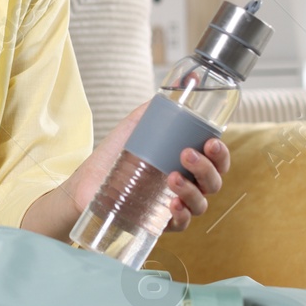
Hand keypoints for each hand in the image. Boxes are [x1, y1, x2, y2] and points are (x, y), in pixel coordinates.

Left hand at [65, 98, 230, 232]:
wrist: (85, 183)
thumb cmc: (113, 157)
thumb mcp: (135, 128)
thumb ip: (156, 108)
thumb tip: (184, 81)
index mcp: (186, 164)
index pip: (216, 161)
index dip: (220, 154)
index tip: (211, 142)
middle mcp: (186, 186)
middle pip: (213, 182)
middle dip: (206, 168)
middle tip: (186, 155)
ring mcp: (174, 206)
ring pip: (201, 204)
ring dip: (192, 190)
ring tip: (172, 178)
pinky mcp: (159, 224)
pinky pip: (181, 224)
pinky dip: (181, 215)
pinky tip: (173, 205)